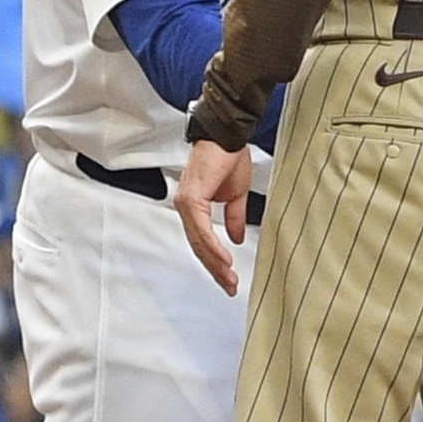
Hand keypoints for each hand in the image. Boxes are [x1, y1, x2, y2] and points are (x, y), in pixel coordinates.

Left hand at [174, 139, 255, 295]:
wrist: (227, 135)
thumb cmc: (228, 156)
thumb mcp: (235, 194)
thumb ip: (234, 218)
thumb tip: (236, 238)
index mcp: (194, 207)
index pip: (203, 242)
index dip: (215, 262)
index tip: (228, 278)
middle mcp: (185, 207)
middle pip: (198, 247)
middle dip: (215, 270)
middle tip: (229, 286)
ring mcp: (186, 203)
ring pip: (199, 242)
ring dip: (215, 263)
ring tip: (229, 278)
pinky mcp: (191, 199)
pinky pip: (202, 230)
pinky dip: (213, 247)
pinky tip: (224, 259)